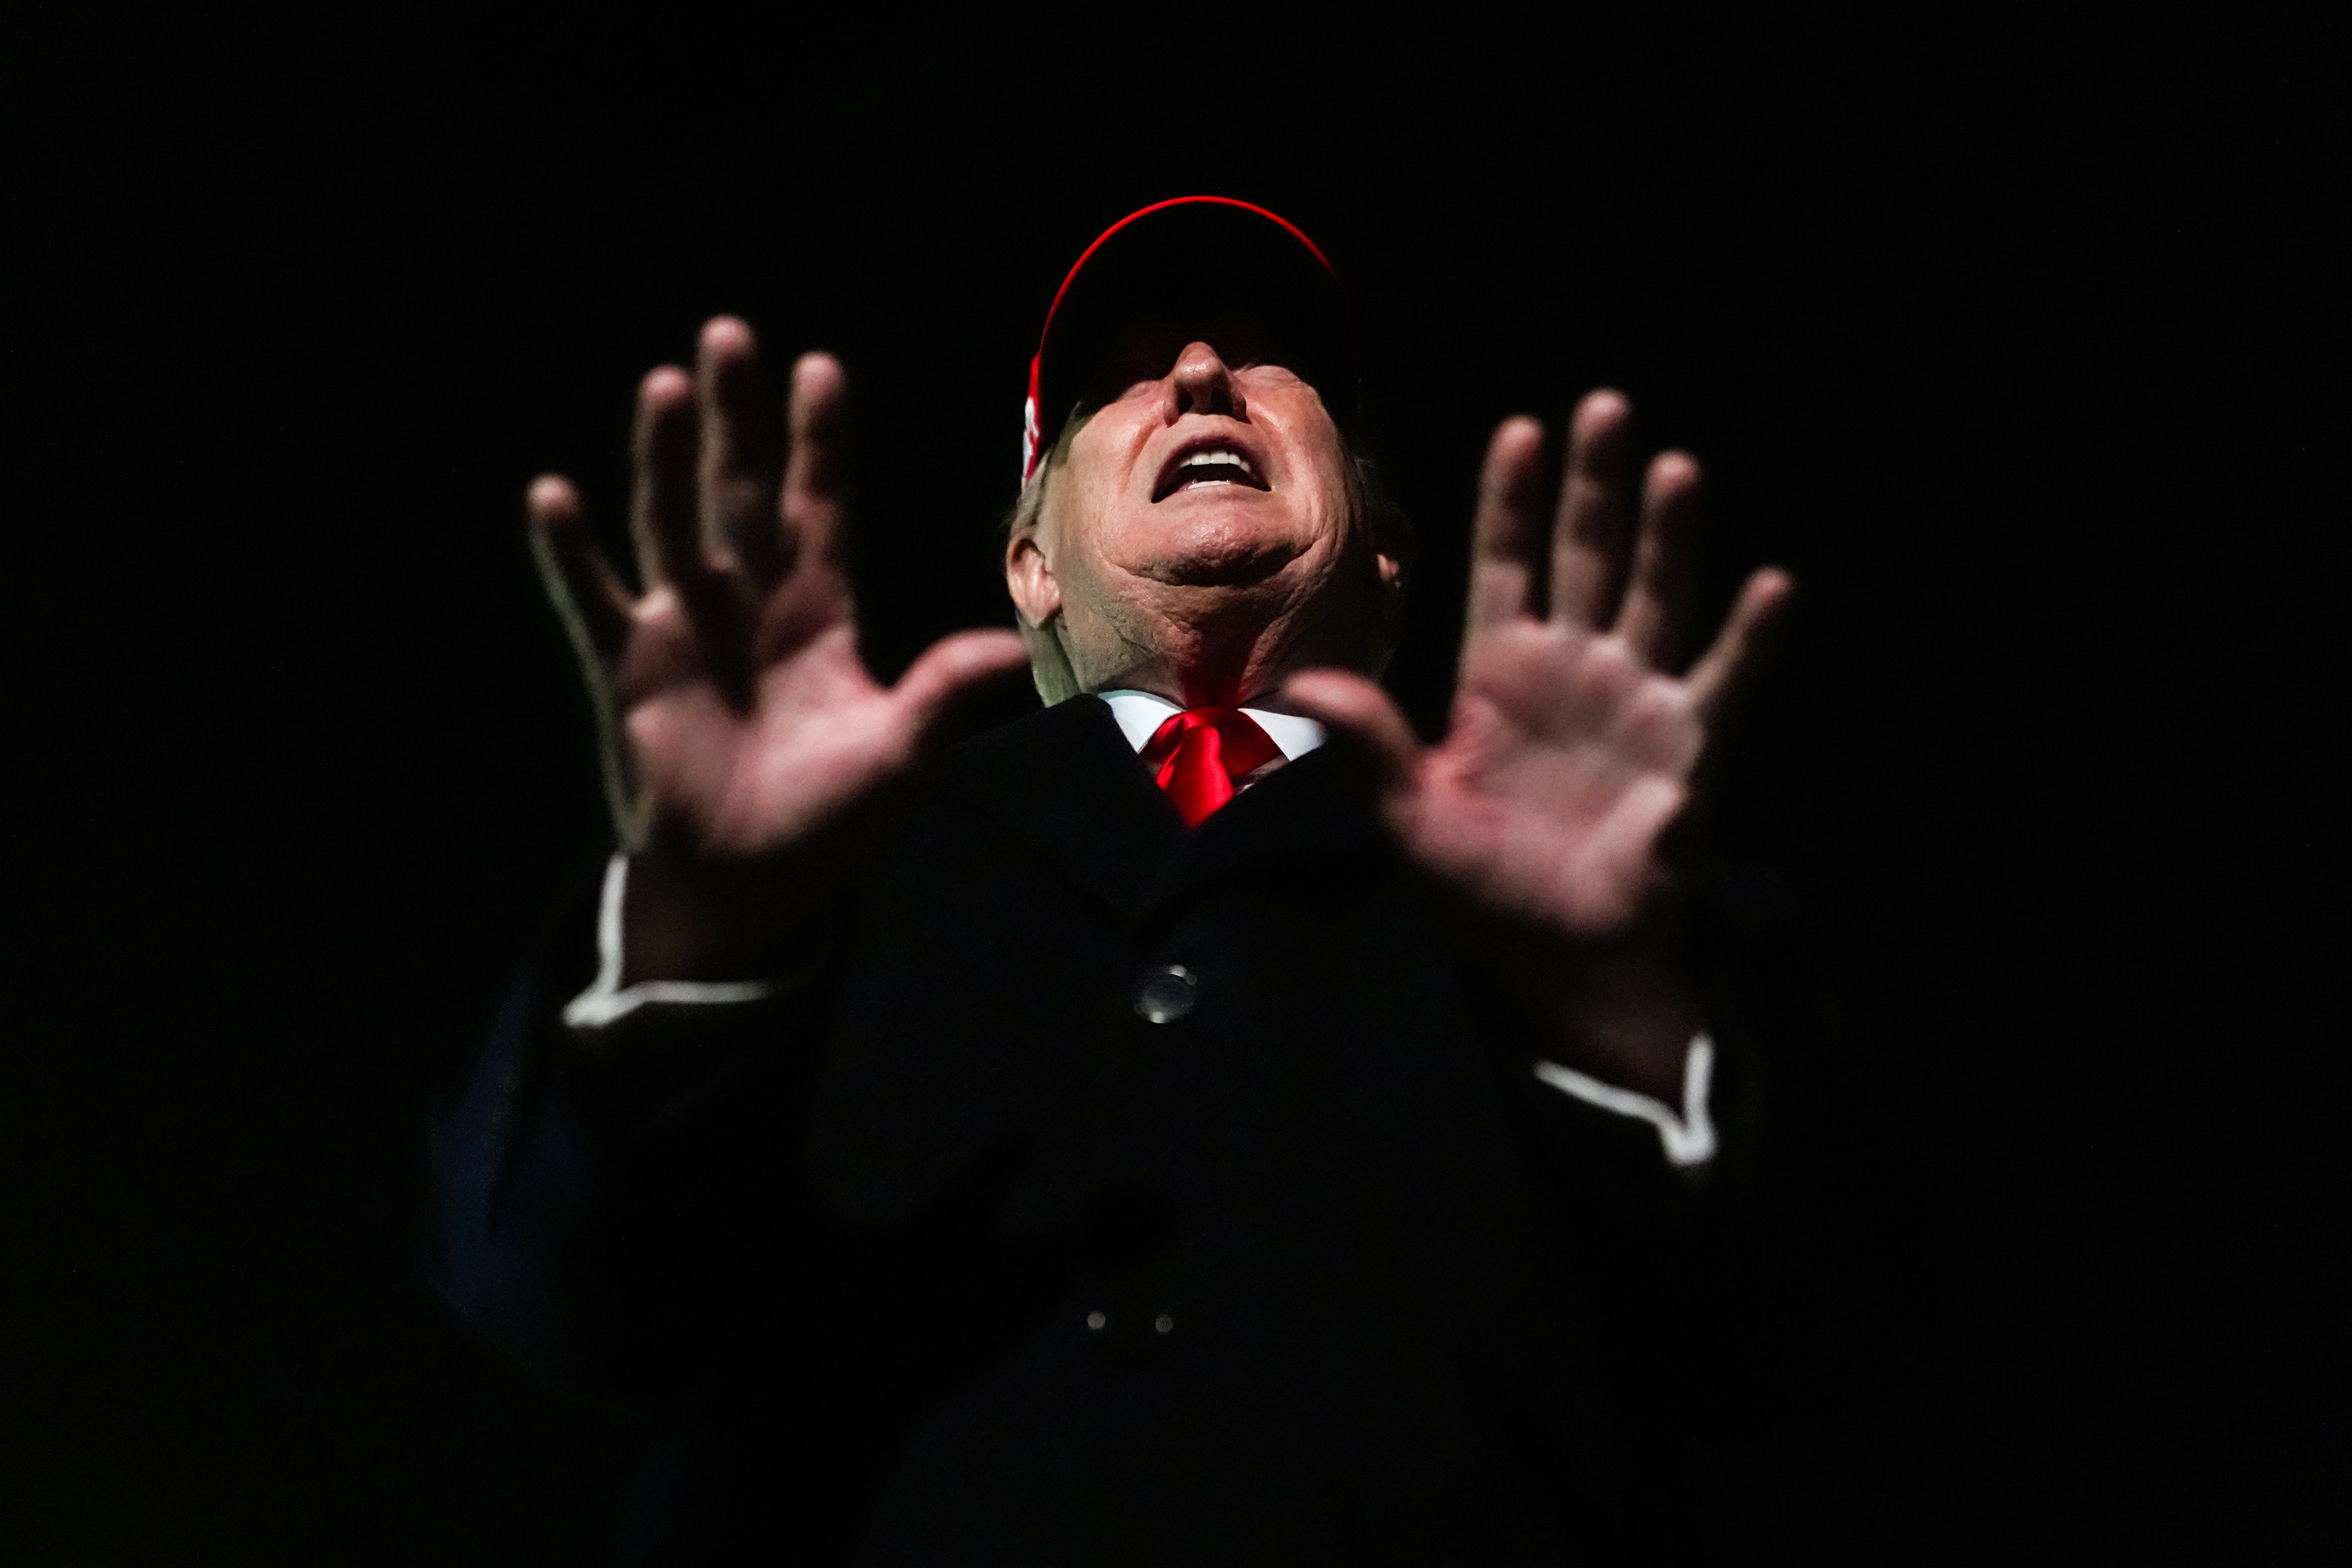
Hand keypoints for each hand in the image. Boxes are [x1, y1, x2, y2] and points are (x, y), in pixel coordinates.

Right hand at [529, 319, 1027, 980]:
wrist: (753, 889)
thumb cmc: (829, 822)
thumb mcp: (898, 757)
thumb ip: (941, 696)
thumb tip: (1012, 651)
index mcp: (820, 613)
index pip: (820, 508)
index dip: (820, 443)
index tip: (820, 368)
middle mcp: (748, 603)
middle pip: (741, 492)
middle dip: (736, 418)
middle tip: (729, 334)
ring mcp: (683, 629)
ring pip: (671, 524)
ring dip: (662, 459)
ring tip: (661, 385)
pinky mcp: (629, 670)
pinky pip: (595, 600)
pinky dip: (573, 554)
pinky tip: (554, 495)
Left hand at [1284, 391, 1789, 1096]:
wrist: (1557, 962)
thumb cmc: (1482, 892)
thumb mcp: (1410, 817)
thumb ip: (1372, 743)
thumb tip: (1301, 684)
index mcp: (1498, 676)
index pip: (1505, 567)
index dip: (1512, 503)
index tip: (1522, 430)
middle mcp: (1571, 671)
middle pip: (1585, 558)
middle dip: (1594, 487)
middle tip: (1606, 407)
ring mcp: (1634, 702)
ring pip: (1654, 598)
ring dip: (1667, 536)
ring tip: (1675, 467)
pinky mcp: (1687, 749)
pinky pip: (1722, 682)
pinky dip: (1747, 637)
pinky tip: (1770, 585)